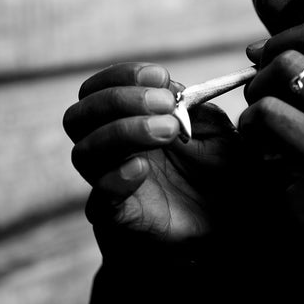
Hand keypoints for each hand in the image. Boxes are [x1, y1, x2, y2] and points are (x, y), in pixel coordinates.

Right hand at [63, 62, 240, 248]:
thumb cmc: (217, 174)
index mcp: (126, 122)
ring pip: (84, 152)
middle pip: (79, 116)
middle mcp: (109, 150)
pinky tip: (142, 168)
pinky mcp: (119, 218)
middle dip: (119, 100)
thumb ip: (195, 108)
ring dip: (124, 132)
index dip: (123, 77)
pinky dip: (116, 179)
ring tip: (168, 131)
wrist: (224, 227)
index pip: (98, 90)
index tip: (161, 77)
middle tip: (166, 104)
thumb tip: (173, 91)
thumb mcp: (215, 132)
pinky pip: (98, 199)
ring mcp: (109, 183)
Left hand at [240, 17, 303, 168]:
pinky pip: (268, 113)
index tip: (264, 54)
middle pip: (296, 52)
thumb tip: (270, 53)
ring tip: (258, 123)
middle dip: (264, 69)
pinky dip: (252, 127)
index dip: (284, 37)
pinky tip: (260, 147)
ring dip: (256, 96)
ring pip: (282, 74)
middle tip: (258, 93)